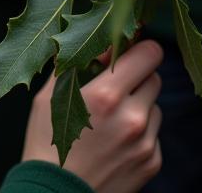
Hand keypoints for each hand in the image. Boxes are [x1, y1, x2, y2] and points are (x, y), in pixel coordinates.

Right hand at [22, 41, 162, 192]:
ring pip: (155, 106)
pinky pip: (154, 134)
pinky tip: (115, 143)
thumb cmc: (46, 143)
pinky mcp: (152, 163)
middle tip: (116, 85)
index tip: (129, 50)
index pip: (149, 53)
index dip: (139, 47)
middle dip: (137, 76)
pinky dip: (140, 132)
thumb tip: (100, 39)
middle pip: (155, 77)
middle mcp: (131, 117)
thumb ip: (76, 62)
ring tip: (111, 120)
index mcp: (106, 95)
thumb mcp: (50, 96)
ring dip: (139, 105)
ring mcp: (144, 142)